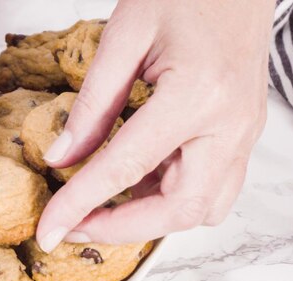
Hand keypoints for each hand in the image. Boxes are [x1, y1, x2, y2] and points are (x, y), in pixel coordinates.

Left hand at [36, 0, 274, 250]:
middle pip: (178, 209)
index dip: (80, 204)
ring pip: (201, 209)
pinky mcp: (241, 135)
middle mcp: (230, 126)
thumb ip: (92, 104)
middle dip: (122, 228)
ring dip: (149, 218)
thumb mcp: (125, 36)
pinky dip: (169, 199)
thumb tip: (62, 158)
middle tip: (76, 225)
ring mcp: (242, 134)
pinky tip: (139, 184)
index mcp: (197, 95)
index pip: (126, 168)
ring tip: (104, 206)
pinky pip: (211, 189)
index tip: (50, 230)